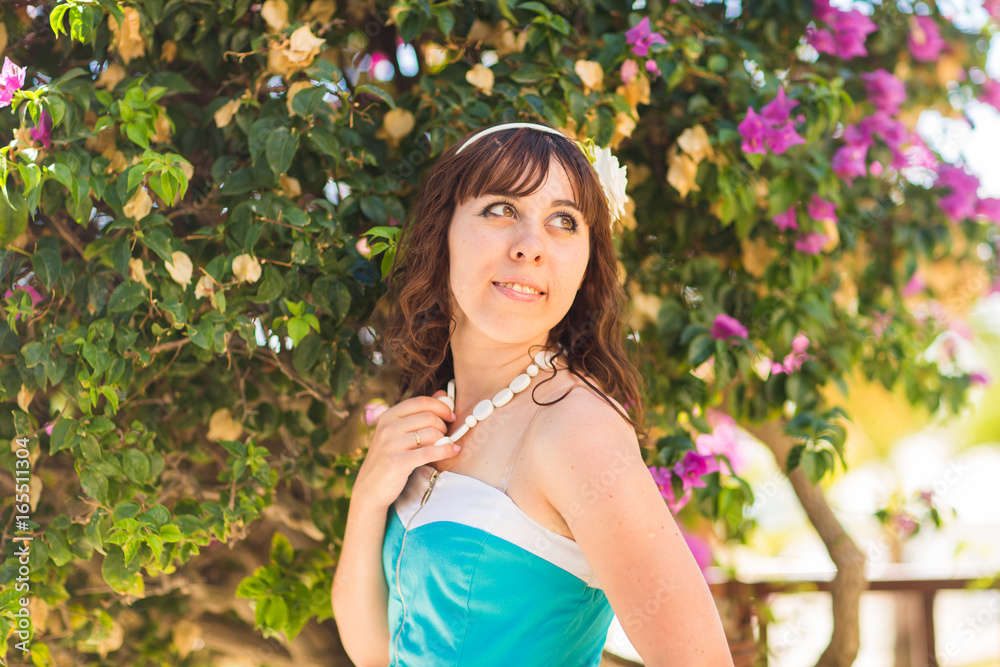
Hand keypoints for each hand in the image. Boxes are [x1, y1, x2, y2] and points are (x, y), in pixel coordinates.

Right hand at [352, 390, 459, 510]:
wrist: (370, 490)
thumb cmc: (389, 459)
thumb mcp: (398, 433)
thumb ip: (419, 413)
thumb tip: (443, 394)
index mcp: (388, 416)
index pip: (420, 401)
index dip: (441, 406)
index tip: (450, 416)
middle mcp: (387, 427)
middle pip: (429, 417)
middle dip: (443, 426)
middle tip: (446, 435)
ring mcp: (391, 444)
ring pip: (432, 434)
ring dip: (444, 440)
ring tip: (445, 446)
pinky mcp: (398, 462)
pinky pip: (431, 452)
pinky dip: (447, 450)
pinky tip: (455, 451)